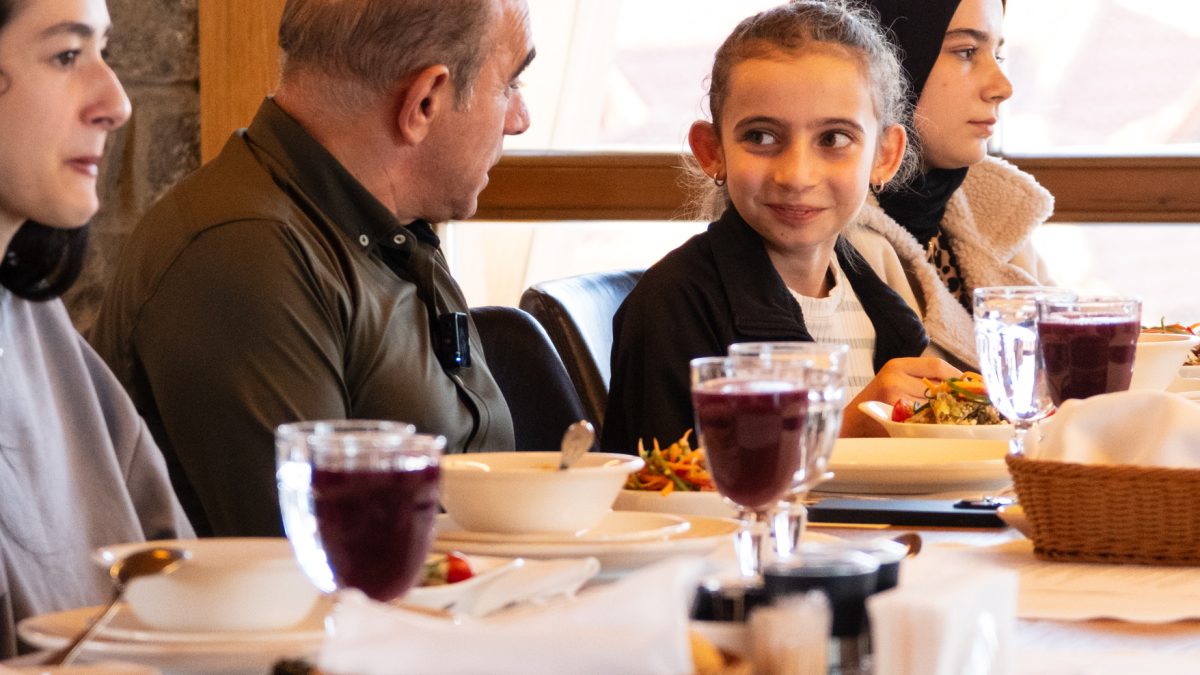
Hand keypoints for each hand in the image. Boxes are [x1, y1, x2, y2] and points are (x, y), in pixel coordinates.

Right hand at [841, 357, 962, 436]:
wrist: (851, 424)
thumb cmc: (877, 404)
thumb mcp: (896, 382)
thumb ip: (922, 380)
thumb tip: (964, 384)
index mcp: (897, 365)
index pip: (938, 365)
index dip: (957, 377)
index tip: (970, 387)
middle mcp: (894, 377)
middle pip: (939, 386)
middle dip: (954, 398)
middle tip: (967, 406)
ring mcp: (893, 396)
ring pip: (934, 404)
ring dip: (946, 412)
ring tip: (951, 418)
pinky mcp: (893, 415)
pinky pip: (924, 419)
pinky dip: (933, 423)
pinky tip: (934, 427)